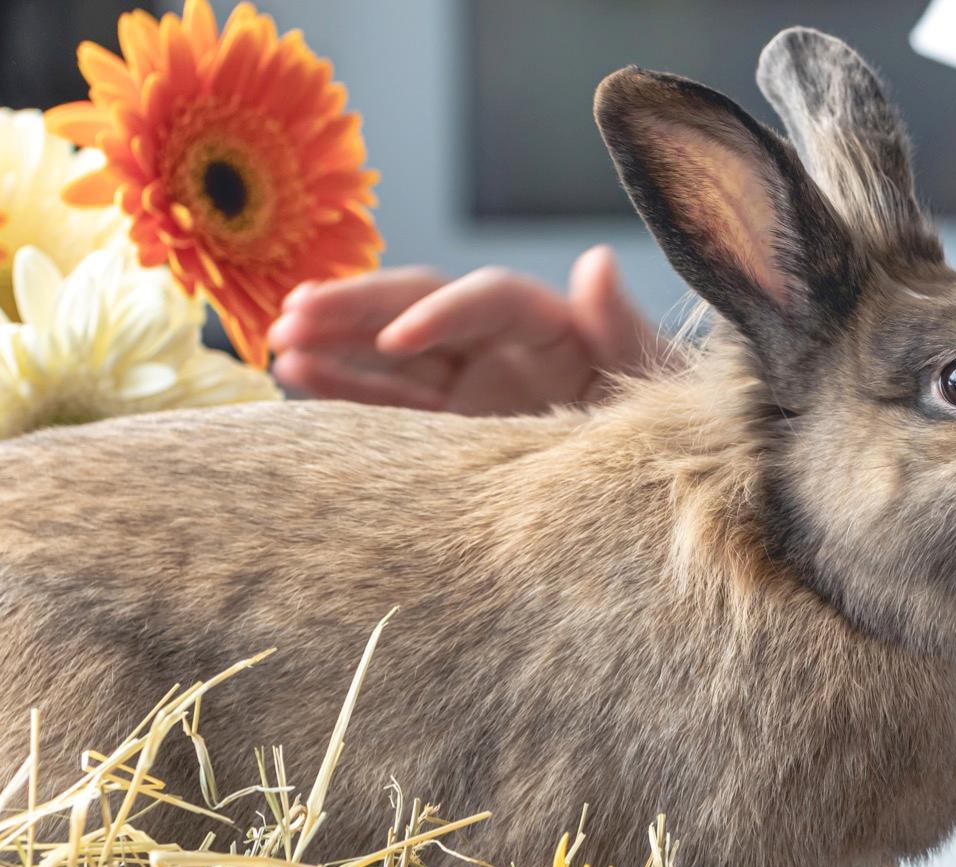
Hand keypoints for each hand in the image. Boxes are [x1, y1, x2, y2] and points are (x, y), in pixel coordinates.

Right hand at [267, 245, 661, 415]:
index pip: (492, 299)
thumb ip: (625, 332)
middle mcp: (508, 350)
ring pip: (390, 351)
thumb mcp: (658, 392)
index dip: (444, 310)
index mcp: (560, 329)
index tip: (401, 339)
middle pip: (424, 308)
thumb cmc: (678, 446)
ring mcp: (472, 389)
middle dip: (360, 307)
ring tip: (277, 340)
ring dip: (334, 338)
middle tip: (296, 313)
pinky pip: (385, 402)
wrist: (671, 516)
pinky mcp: (448, 433)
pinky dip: (341, 387)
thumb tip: (595, 261)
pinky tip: (291, 377)